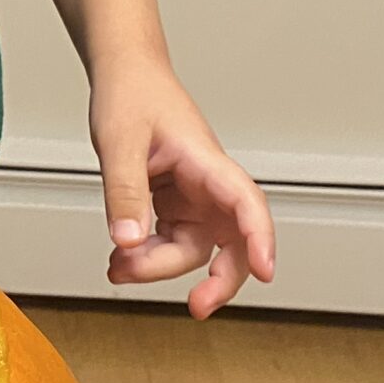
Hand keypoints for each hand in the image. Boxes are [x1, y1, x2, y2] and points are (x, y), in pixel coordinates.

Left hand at [89, 59, 276, 318]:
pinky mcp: (175, 204)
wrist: (124, 75)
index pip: (247, 202)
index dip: (261, 238)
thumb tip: (128, 240)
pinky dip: (147, 256)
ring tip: (118, 266)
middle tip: (196, 307)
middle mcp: (208, 185)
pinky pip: (170, 242)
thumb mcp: (119, 141)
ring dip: (159, 267)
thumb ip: (124, 192)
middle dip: (218, 279)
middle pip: (232, 243)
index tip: (265, 272)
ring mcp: (193, 197)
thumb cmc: (131, 94)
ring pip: (193, 250)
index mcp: (206, 162)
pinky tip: (122, 257)